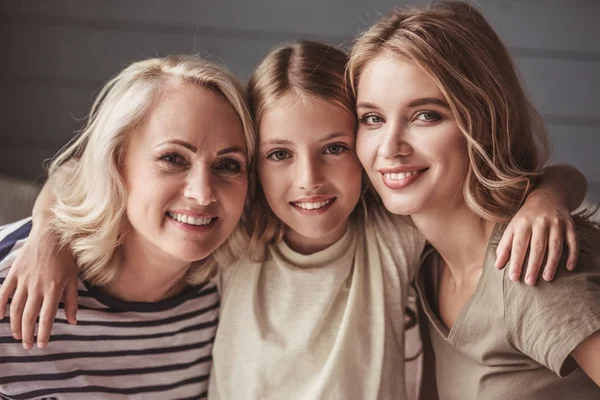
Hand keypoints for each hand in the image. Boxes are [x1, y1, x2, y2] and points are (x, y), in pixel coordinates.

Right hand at [0, 224, 77, 348]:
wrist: (51, 233)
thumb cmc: (66, 257)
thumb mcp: (74, 278)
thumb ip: (72, 301)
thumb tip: (73, 322)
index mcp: (54, 288)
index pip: (47, 317)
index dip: (43, 334)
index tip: (41, 346)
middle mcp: (37, 286)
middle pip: (29, 316)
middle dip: (27, 334)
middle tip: (27, 346)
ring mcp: (23, 279)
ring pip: (16, 308)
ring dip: (15, 324)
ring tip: (18, 336)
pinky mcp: (14, 272)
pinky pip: (3, 292)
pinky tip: (0, 317)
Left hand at [495, 192, 577, 284]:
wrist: (548, 197)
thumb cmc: (526, 218)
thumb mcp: (512, 227)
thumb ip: (505, 246)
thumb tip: (498, 266)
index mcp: (523, 224)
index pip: (519, 246)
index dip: (516, 262)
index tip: (514, 278)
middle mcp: (540, 222)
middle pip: (537, 247)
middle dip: (533, 265)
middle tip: (530, 282)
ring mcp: (556, 223)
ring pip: (555, 245)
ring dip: (552, 263)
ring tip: (547, 278)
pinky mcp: (570, 225)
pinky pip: (573, 241)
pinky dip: (572, 255)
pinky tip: (569, 268)